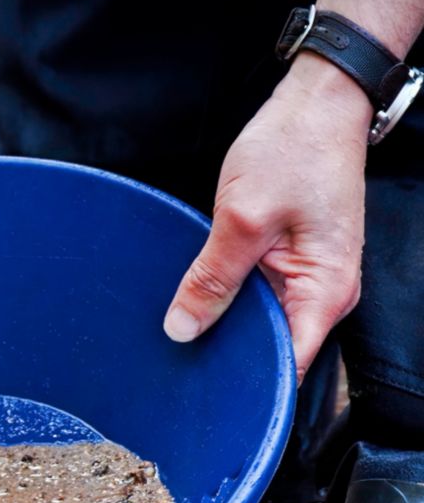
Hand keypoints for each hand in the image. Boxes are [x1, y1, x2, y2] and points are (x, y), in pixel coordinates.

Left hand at [163, 55, 372, 381]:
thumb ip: (211, 279)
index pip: (288, 365)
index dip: (250, 386)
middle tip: (179, 367)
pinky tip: (199, 302)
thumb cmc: (293, 150)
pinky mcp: (291, 264)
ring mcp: (308, 279)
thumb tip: (182, 329)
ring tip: (182, 335)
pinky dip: (230, 302)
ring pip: (262, 325)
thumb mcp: (241, 219)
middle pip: (274, 351)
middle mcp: (322, 294)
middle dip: (231, 360)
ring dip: (226, 329)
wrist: (316, 105)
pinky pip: (258, 299)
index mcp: (324, 293)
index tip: (206, 397)